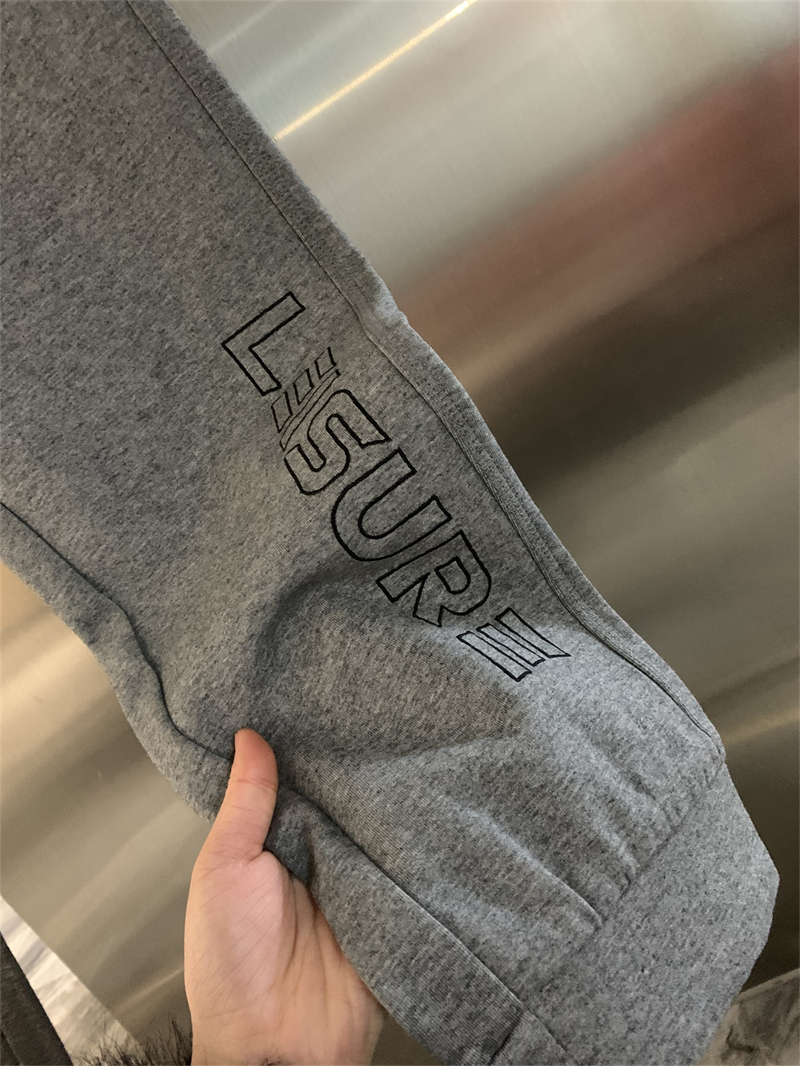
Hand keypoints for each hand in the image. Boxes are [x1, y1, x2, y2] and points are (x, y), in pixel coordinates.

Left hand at [184, 728, 387, 1064]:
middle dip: (360, 766)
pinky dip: (420, 845)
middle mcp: (319, 858)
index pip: (300, 782)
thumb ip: (244, 805)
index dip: (312, 745)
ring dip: (393, 801)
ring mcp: (359, 883)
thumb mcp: (223, 871)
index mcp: (275, 844)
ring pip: (381, 827)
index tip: (330, 696)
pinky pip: (410, 868)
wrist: (276, 1049)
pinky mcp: (393, 908)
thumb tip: (249, 737)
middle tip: (385, 714)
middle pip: (345, 800)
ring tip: (418, 742)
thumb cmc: (231, 963)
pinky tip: (437, 804)